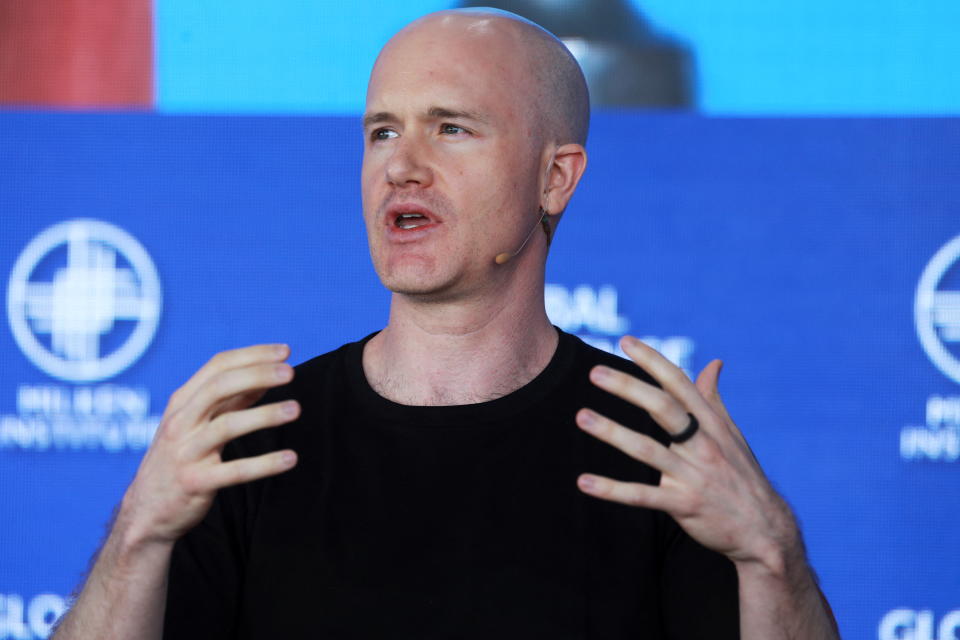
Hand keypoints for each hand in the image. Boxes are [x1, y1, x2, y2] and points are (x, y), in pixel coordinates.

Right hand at [117, 344, 300, 546]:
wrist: (146, 511)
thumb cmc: (179, 458)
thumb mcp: (196, 423)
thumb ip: (230, 401)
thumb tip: (267, 376)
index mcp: (182, 402)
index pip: (217, 366)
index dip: (253, 355)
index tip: (285, 351)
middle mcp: (181, 423)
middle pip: (220, 387)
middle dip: (257, 375)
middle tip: (290, 372)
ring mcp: (186, 453)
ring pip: (227, 426)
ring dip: (264, 415)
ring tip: (296, 409)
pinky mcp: (195, 483)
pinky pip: (234, 471)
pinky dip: (264, 464)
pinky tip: (290, 459)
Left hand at [575, 335, 800, 571]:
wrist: (765, 529)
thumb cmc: (742, 475)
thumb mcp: (731, 434)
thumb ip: (713, 398)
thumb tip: (714, 362)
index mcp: (711, 424)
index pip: (679, 384)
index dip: (653, 361)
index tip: (626, 341)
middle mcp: (703, 445)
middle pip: (663, 408)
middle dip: (629, 387)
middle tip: (595, 371)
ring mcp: (693, 475)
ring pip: (647, 450)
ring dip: (612, 432)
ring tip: (582, 416)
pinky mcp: (683, 505)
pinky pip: (642, 496)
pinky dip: (612, 490)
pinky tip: (584, 482)